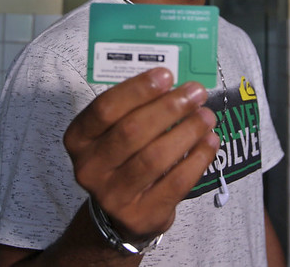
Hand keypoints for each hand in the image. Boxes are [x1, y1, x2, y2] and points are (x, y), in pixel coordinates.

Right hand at [63, 67, 218, 240]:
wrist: (120, 213)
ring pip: (155, 157)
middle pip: (132, 131)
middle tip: (196, 93)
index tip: (167, 75)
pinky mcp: (140, 215)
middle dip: (169, 108)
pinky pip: (175, 183)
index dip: (137, 90)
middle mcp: (90, 168)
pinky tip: (210, 141)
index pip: (105, 108)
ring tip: (207, 116)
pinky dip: (197, 158)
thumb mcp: (114, 132)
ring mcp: (113, 195)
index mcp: (79, 139)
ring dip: (187, 131)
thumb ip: (136, 108)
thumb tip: (175, 84)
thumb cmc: (122, 158)